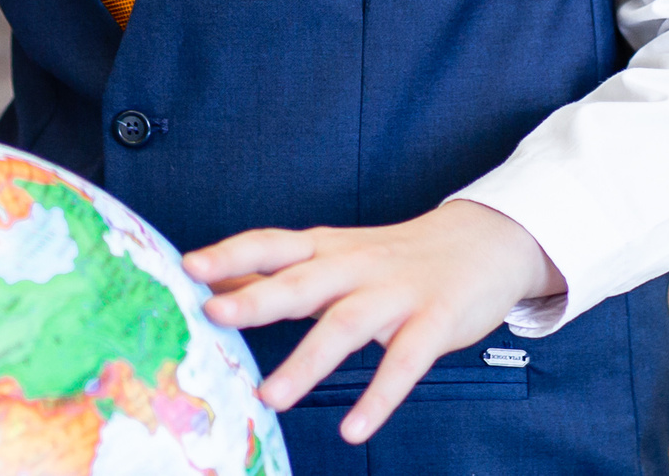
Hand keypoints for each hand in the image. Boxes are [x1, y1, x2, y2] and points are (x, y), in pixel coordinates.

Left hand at [183, 201, 563, 443]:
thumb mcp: (336, 254)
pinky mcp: (433, 323)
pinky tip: (354, 428)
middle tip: (213, 314)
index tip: (187, 265)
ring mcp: (395, 294)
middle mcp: (355, 267)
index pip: (271, 244)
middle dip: (255, 298)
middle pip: (300, 282)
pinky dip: (378, 397)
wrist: (481, 241)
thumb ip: (283, 272)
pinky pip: (404, 364)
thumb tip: (220, 281)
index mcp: (326, 249)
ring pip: (345, 327)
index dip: (230, 253)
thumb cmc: (394, 255)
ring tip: (271, 398)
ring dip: (306, 362)